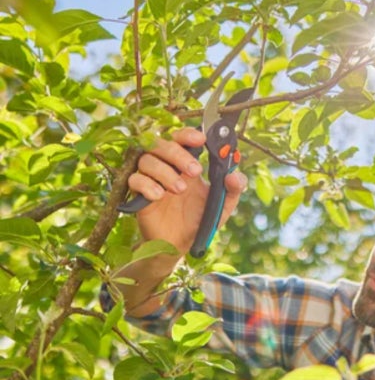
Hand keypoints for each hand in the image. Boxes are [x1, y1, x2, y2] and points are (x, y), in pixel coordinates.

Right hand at [127, 127, 247, 253]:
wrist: (181, 245)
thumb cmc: (200, 219)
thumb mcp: (223, 205)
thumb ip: (233, 189)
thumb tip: (235, 175)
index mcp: (186, 164)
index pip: (181, 138)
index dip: (188, 134)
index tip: (200, 139)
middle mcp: (166, 167)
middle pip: (162, 144)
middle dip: (179, 154)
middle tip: (195, 171)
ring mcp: (151, 179)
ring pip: (146, 159)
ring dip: (165, 171)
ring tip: (181, 190)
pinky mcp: (138, 195)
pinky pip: (134, 179)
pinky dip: (146, 184)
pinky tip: (159, 197)